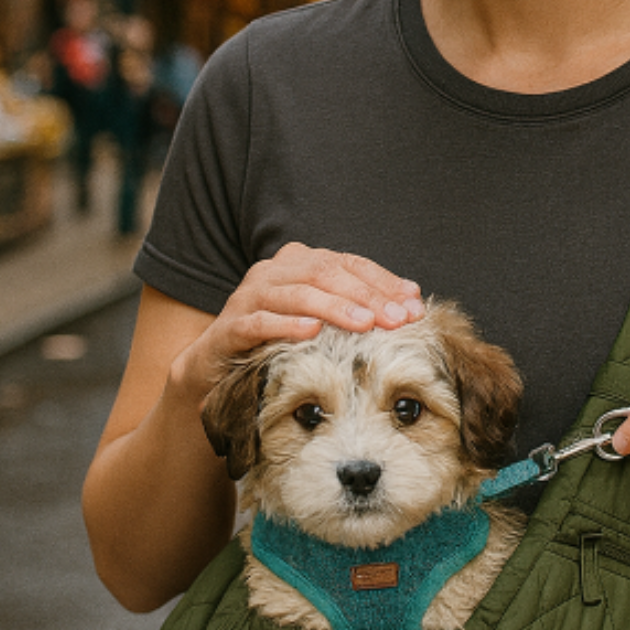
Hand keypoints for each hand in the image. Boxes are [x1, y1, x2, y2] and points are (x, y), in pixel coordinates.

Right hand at [166, 243, 423, 407]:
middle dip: (367, 296)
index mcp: (300, 263)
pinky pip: (260, 322)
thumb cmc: (280, 343)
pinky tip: (312, 332)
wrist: (216, 367)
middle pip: (326, 274)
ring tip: (365, 323)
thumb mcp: (322, 321)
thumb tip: (413, 300)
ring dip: (335, 307)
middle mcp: (274, 271)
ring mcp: (250, 296)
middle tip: (397, 319)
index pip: (349, 264)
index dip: (384, 282)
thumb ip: (359, 306)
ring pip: (297, 293)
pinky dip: (287, 325)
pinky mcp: (230, 325)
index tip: (414, 305)